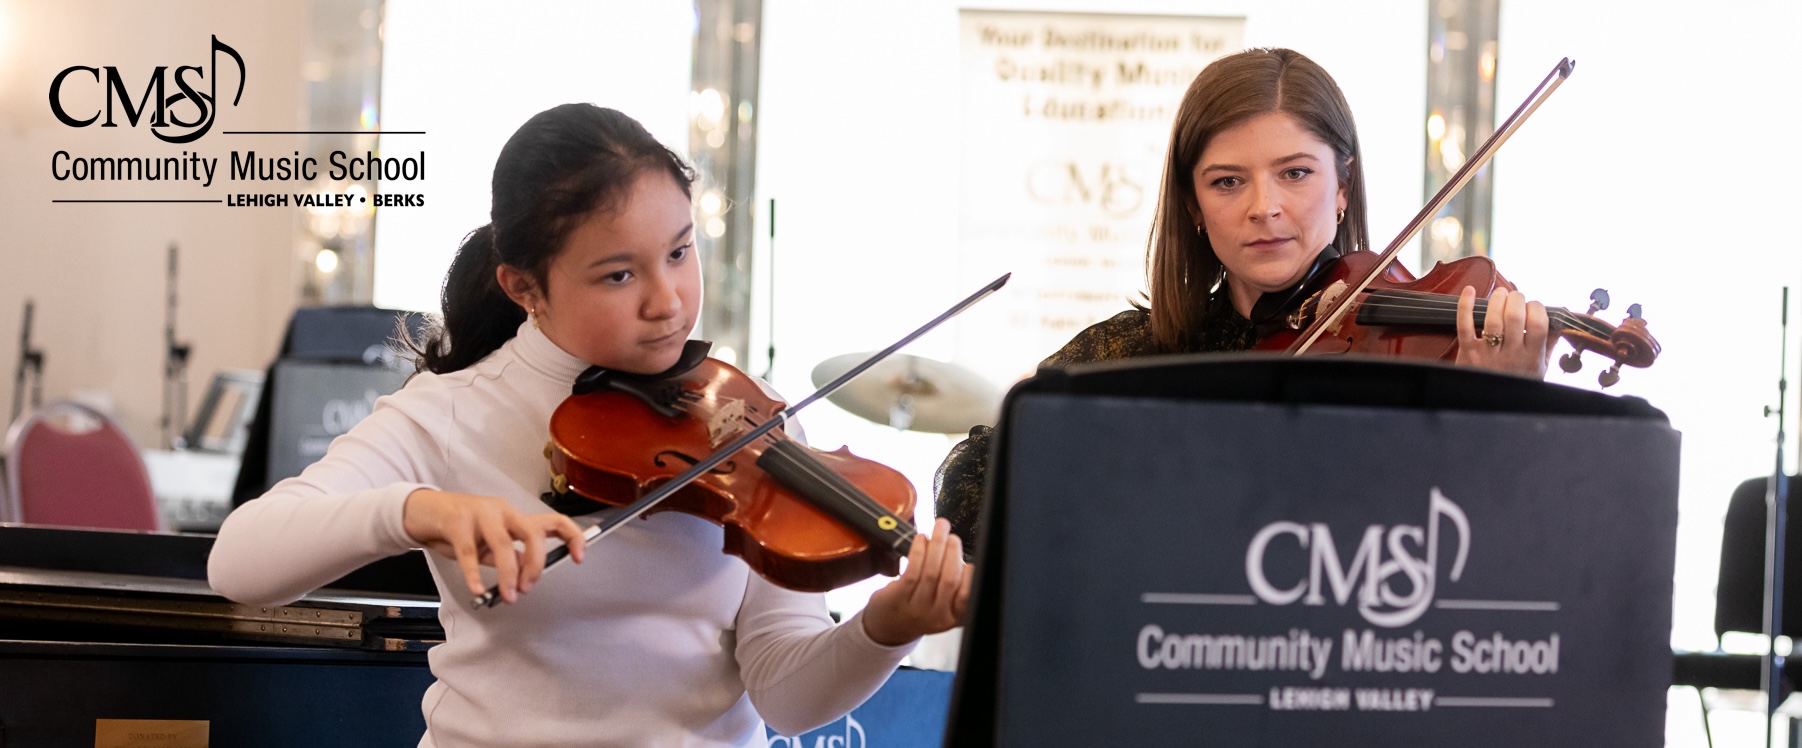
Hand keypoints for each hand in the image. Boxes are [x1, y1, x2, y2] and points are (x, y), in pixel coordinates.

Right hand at [402, 488, 585, 603]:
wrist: (424, 511)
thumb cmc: (460, 527)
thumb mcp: (489, 543)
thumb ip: (509, 555)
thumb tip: (528, 572)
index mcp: (515, 516)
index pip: (554, 521)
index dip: (572, 537)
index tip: (579, 558)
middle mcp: (503, 511)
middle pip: (533, 533)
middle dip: (536, 564)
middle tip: (529, 587)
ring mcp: (480, 514)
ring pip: (504, 544)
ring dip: (509, 574)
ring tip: (508, 595)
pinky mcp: (456, 522)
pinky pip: (469, 552)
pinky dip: (474, 574)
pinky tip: (476, 589)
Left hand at [861, 518, 972, 646]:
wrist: (888, 628)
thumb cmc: (918, 610)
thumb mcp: (943, 607)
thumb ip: (956, 587)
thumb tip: (959, 551)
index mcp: (953, 617)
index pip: (968, 596)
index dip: (970, 574)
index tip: (967, 558)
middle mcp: (936, 615)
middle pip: (950, 580)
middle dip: (953, 552)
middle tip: (952, 537)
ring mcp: (916, 608)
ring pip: (931, 572)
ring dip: (937, 545)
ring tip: (940, 529)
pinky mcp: (898, 598)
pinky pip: (912, 571)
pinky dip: (919, 551)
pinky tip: (921, 540)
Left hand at [1455, 286, 1553, 379]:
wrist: (1486, 404)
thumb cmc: (1515, 383)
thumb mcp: (1539, 370)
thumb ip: (1549, 346)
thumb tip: (1560, 324)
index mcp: (1531, 356)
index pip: (1539, 323)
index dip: (1536, 307)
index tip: (1532, 305)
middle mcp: (1511, 354)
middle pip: (1515, 317)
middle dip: (1516, 298)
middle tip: (1514, 296)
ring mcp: (1488, 353)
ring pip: (1493, 320)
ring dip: (1496, 300)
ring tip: (1500, 294)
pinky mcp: (1468, 353)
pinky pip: (1465, 326)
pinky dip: (1465, 306)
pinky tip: (1469, 291)